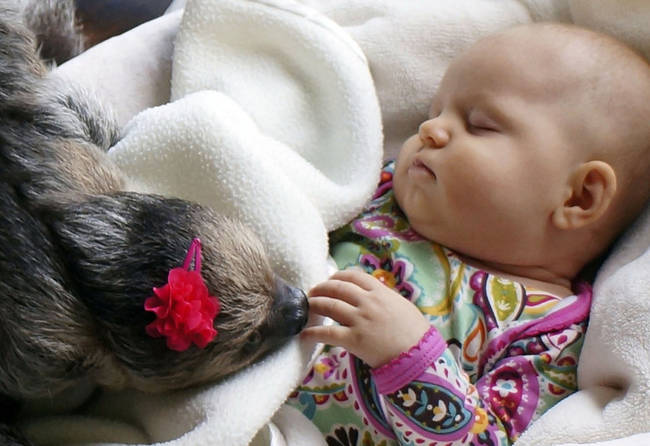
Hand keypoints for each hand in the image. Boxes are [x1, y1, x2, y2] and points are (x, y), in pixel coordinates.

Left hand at [302, 269, 430, 367]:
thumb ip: (385, 297)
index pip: (353, 275)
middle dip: (321, 288)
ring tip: (306, 307)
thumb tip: (372, 294)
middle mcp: (368, 302)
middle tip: (312, 292)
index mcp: (380, 292)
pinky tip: (305, 333)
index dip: (337, 276)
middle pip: (337, 288)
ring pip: (329, 306)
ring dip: (314, 304)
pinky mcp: (354, 340)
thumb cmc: (415, 333)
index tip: (330, 279)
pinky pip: (328, 333)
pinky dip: (313, 332)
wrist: (419, 355)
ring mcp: (359, 320)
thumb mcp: (402, 306)